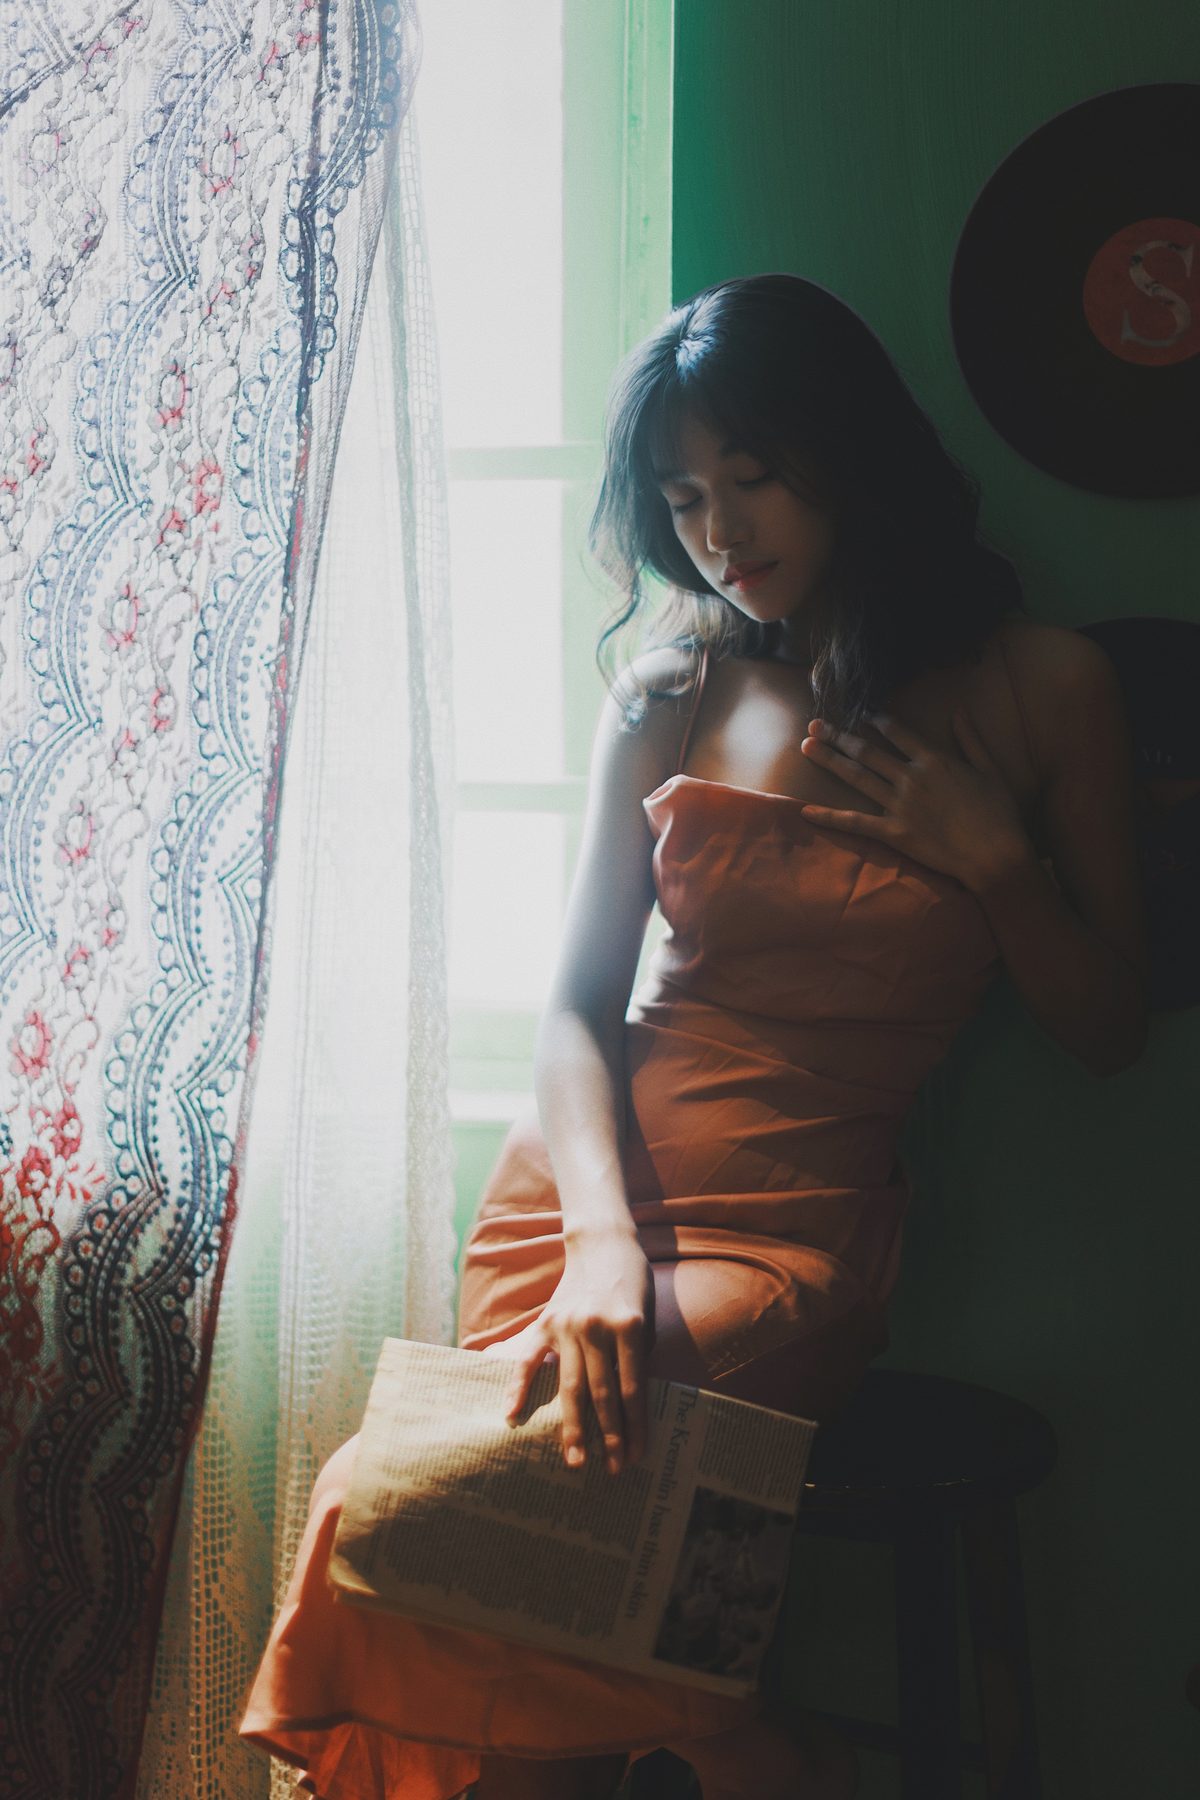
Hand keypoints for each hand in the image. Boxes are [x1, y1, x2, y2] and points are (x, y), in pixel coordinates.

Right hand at [497, 1231, 654, 1475]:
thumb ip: (634, 1358)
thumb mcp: (645, 1319)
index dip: (635, 1425)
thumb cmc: (633, 1285)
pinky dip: (518, 1387)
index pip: (632, 1389)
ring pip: (570, 1385)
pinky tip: (510, 1415)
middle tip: (612, 1469)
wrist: (603, 1244)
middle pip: (602, 1393)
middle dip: (608, 1435)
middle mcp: (595, 1328)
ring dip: (573, 1426)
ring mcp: (567, 1325)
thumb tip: (628, 1407)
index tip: (637, 1455)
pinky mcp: (546, 1322)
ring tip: (576, 1460)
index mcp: (628, 1327)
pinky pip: (528, 1359)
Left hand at [799, 710, 1035, 891]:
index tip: (861, 713)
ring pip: (856, 777)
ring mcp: (899, 805)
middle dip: (839, 735)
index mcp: (933, 760)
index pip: (897, 732)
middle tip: (815, 723)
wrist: (995, 854)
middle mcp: (910, 778)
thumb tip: (959, 711)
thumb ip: (971, 738)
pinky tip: (805, 811)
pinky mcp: (893, 833)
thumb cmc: (999, 812)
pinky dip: (830, 817)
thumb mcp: (990, 768)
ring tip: (806, 746)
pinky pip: (855, 823)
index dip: (877, 719)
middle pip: (867, 750)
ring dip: (829, 760)